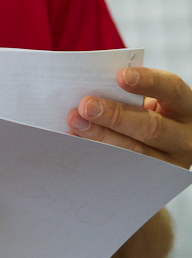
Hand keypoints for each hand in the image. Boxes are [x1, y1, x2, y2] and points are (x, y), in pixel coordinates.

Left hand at [67, 67, 191, 168]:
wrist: (161, 150)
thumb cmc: (148, 112)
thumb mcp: (149, 100)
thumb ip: (128, 93)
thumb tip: (89, 85)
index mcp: (185, 107)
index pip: (171, 90)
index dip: (148, 82)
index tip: (121, 76)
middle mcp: (185, 137)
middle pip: (151, 127)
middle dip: (115, 116)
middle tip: (86, 106)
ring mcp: (172, 164)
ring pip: (136, 153)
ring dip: (102, 137)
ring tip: (76, 123)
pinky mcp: (153, 181)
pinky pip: (123, 170)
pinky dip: (97, 155)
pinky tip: (77, 142)